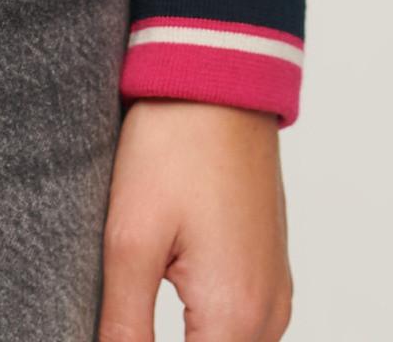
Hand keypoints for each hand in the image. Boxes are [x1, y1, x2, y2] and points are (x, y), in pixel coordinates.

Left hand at [97, 100, 292, 341]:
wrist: (219, 78)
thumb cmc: (174, 146)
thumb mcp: (131, 240)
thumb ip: (125, 327)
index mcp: (237, 316)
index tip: (117, 334)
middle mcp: (269, 316)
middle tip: (120, 324)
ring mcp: (275, 293)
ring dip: (190, 340)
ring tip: (134, 319)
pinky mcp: (269, 271)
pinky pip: (242, 329)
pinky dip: (206, 333)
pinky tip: (162, 315)